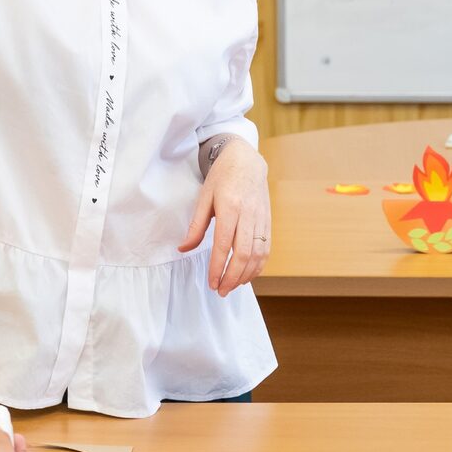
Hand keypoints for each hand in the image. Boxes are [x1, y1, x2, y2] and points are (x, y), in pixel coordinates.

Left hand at [178, 137, 270, 295]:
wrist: (247, 160)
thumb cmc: (222, 178)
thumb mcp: (204, 198)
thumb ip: (196, 226)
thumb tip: (183, 249)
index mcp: (230, 207)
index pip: (224, 245)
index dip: (218, 267)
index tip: (211, 283)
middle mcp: (248, 215)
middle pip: (243, 254)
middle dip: (232, 277)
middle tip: (221, 291)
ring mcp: (261, 219)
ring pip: (258, 255)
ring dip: (246, 275)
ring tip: (232, 286)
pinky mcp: (268, 222)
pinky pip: (266, 249)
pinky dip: (258, 266)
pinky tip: (247, 275)